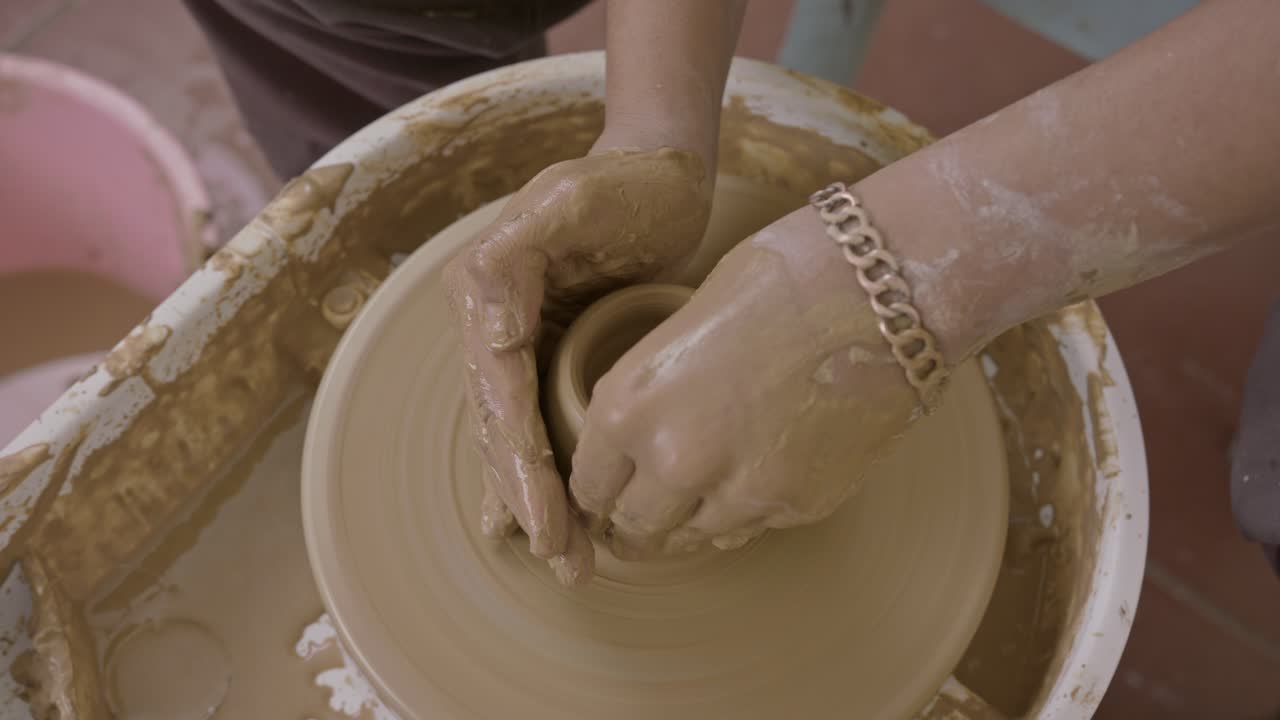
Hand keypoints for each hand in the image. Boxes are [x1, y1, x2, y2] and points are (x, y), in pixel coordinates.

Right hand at [444, 145, 712, 583]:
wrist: (662, 168)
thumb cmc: (628, 177)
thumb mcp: (576, 195)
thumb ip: (523, 248)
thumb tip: (487, 327)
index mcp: (485, 289)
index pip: (498, 395)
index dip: (518, 463)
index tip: (546, 521)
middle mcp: (491, 320)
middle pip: (501, 428)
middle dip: (528, 500)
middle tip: (562, 563)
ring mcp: (520, 340)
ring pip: (518, 437)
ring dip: (535, 501)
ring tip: (563, 563)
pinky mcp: (554, 352)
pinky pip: (542, 424)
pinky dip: (545, 475)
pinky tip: (546, 524)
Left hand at [568, 208, 926, 557]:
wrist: (881, 286)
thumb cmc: (780, 277)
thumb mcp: (684, 324)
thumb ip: (652, 394)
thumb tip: (640, 435)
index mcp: (629, 405)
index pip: (588, 486)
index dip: (597, 490)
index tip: (608, 492)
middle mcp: (675, 460)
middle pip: (634, 528)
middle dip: (636, 520)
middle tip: (646, 511)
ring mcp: (742, 491)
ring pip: (694, 538)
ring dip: (692, 520)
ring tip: (707, 488)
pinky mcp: (801, 505)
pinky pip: (755, 525)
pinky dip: (752, 508)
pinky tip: (766, 465)